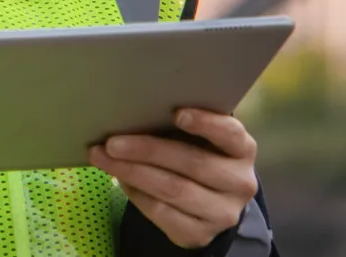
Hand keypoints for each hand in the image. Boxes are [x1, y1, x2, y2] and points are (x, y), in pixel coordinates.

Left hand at [89, 109, 258, 250]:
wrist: (210, 201)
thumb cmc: (198, 151)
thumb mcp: (199, 136)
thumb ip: (181, 122)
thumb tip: (132, 110)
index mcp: (242, 149)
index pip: (230, 134)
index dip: (205, 123)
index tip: (176, 113)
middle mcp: (239, 182)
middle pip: (191, 163)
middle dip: (146, 150)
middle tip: (112, 142)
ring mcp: (223, 213)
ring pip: (173, 189)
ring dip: (132, 172)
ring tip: (103, 158)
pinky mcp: (201, 234)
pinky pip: (163, 213)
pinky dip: (137, 194)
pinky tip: (120, 179)